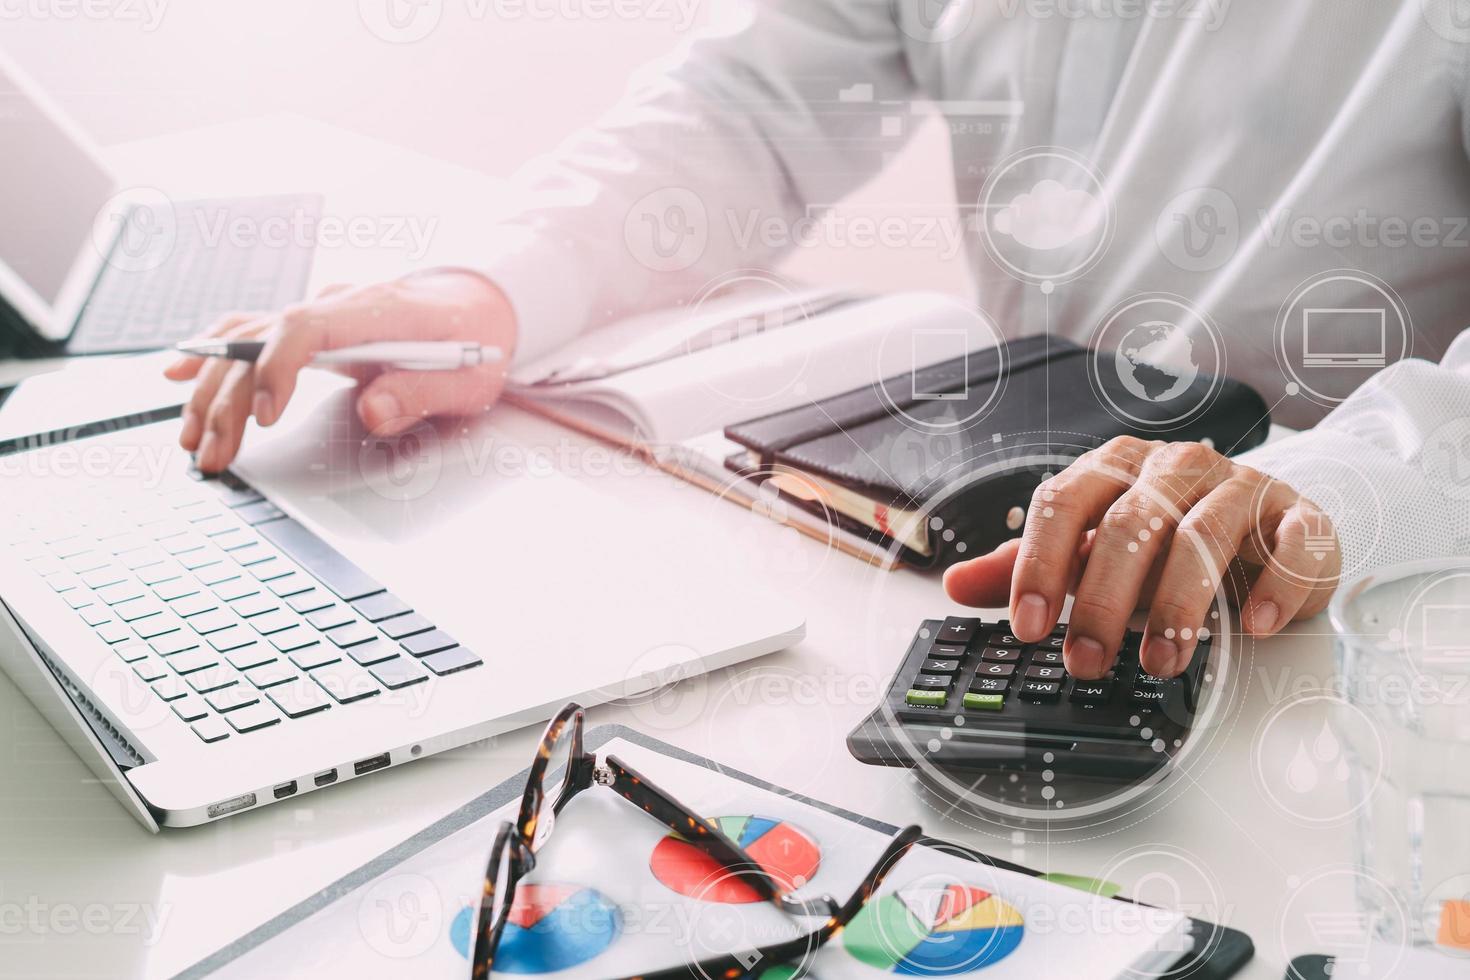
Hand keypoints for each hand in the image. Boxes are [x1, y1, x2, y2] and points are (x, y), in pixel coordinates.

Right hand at [164, 271, 516, 472]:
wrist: (478, 307)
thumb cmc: (475, 343)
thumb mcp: (469, 379)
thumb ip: (423, 393)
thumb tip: (375, 411)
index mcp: (378, 310)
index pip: (305, 326)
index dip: (275, 368)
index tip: (262, 415)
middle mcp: (338, 303)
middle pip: (262, 340)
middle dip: (229, 399)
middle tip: (213, 453)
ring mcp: (320, 311)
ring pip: (246, 339)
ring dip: (211, 388)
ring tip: (192, 438)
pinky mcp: (311, 328)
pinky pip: (250, 333)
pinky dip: (212, 354)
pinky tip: (178, 374)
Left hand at [943, 437, 1341, 678]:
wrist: (1259, 520)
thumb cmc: (1163, 538)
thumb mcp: (1091, 550)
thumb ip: (1029, 565)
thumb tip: (955, 582)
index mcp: (1115, 468)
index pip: (1065, 504)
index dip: (1041, 565)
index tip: (1029, 626)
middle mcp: (1175, 468)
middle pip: (1131, 524)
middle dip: (1105, 600)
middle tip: (1088, 660)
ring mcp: (1240, 486)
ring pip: (1205, 534)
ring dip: (1181, 604)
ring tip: (1163, 661)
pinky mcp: (1298, 515)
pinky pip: (1290, 542)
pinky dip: (1273, 584)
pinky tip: (1252, 626)